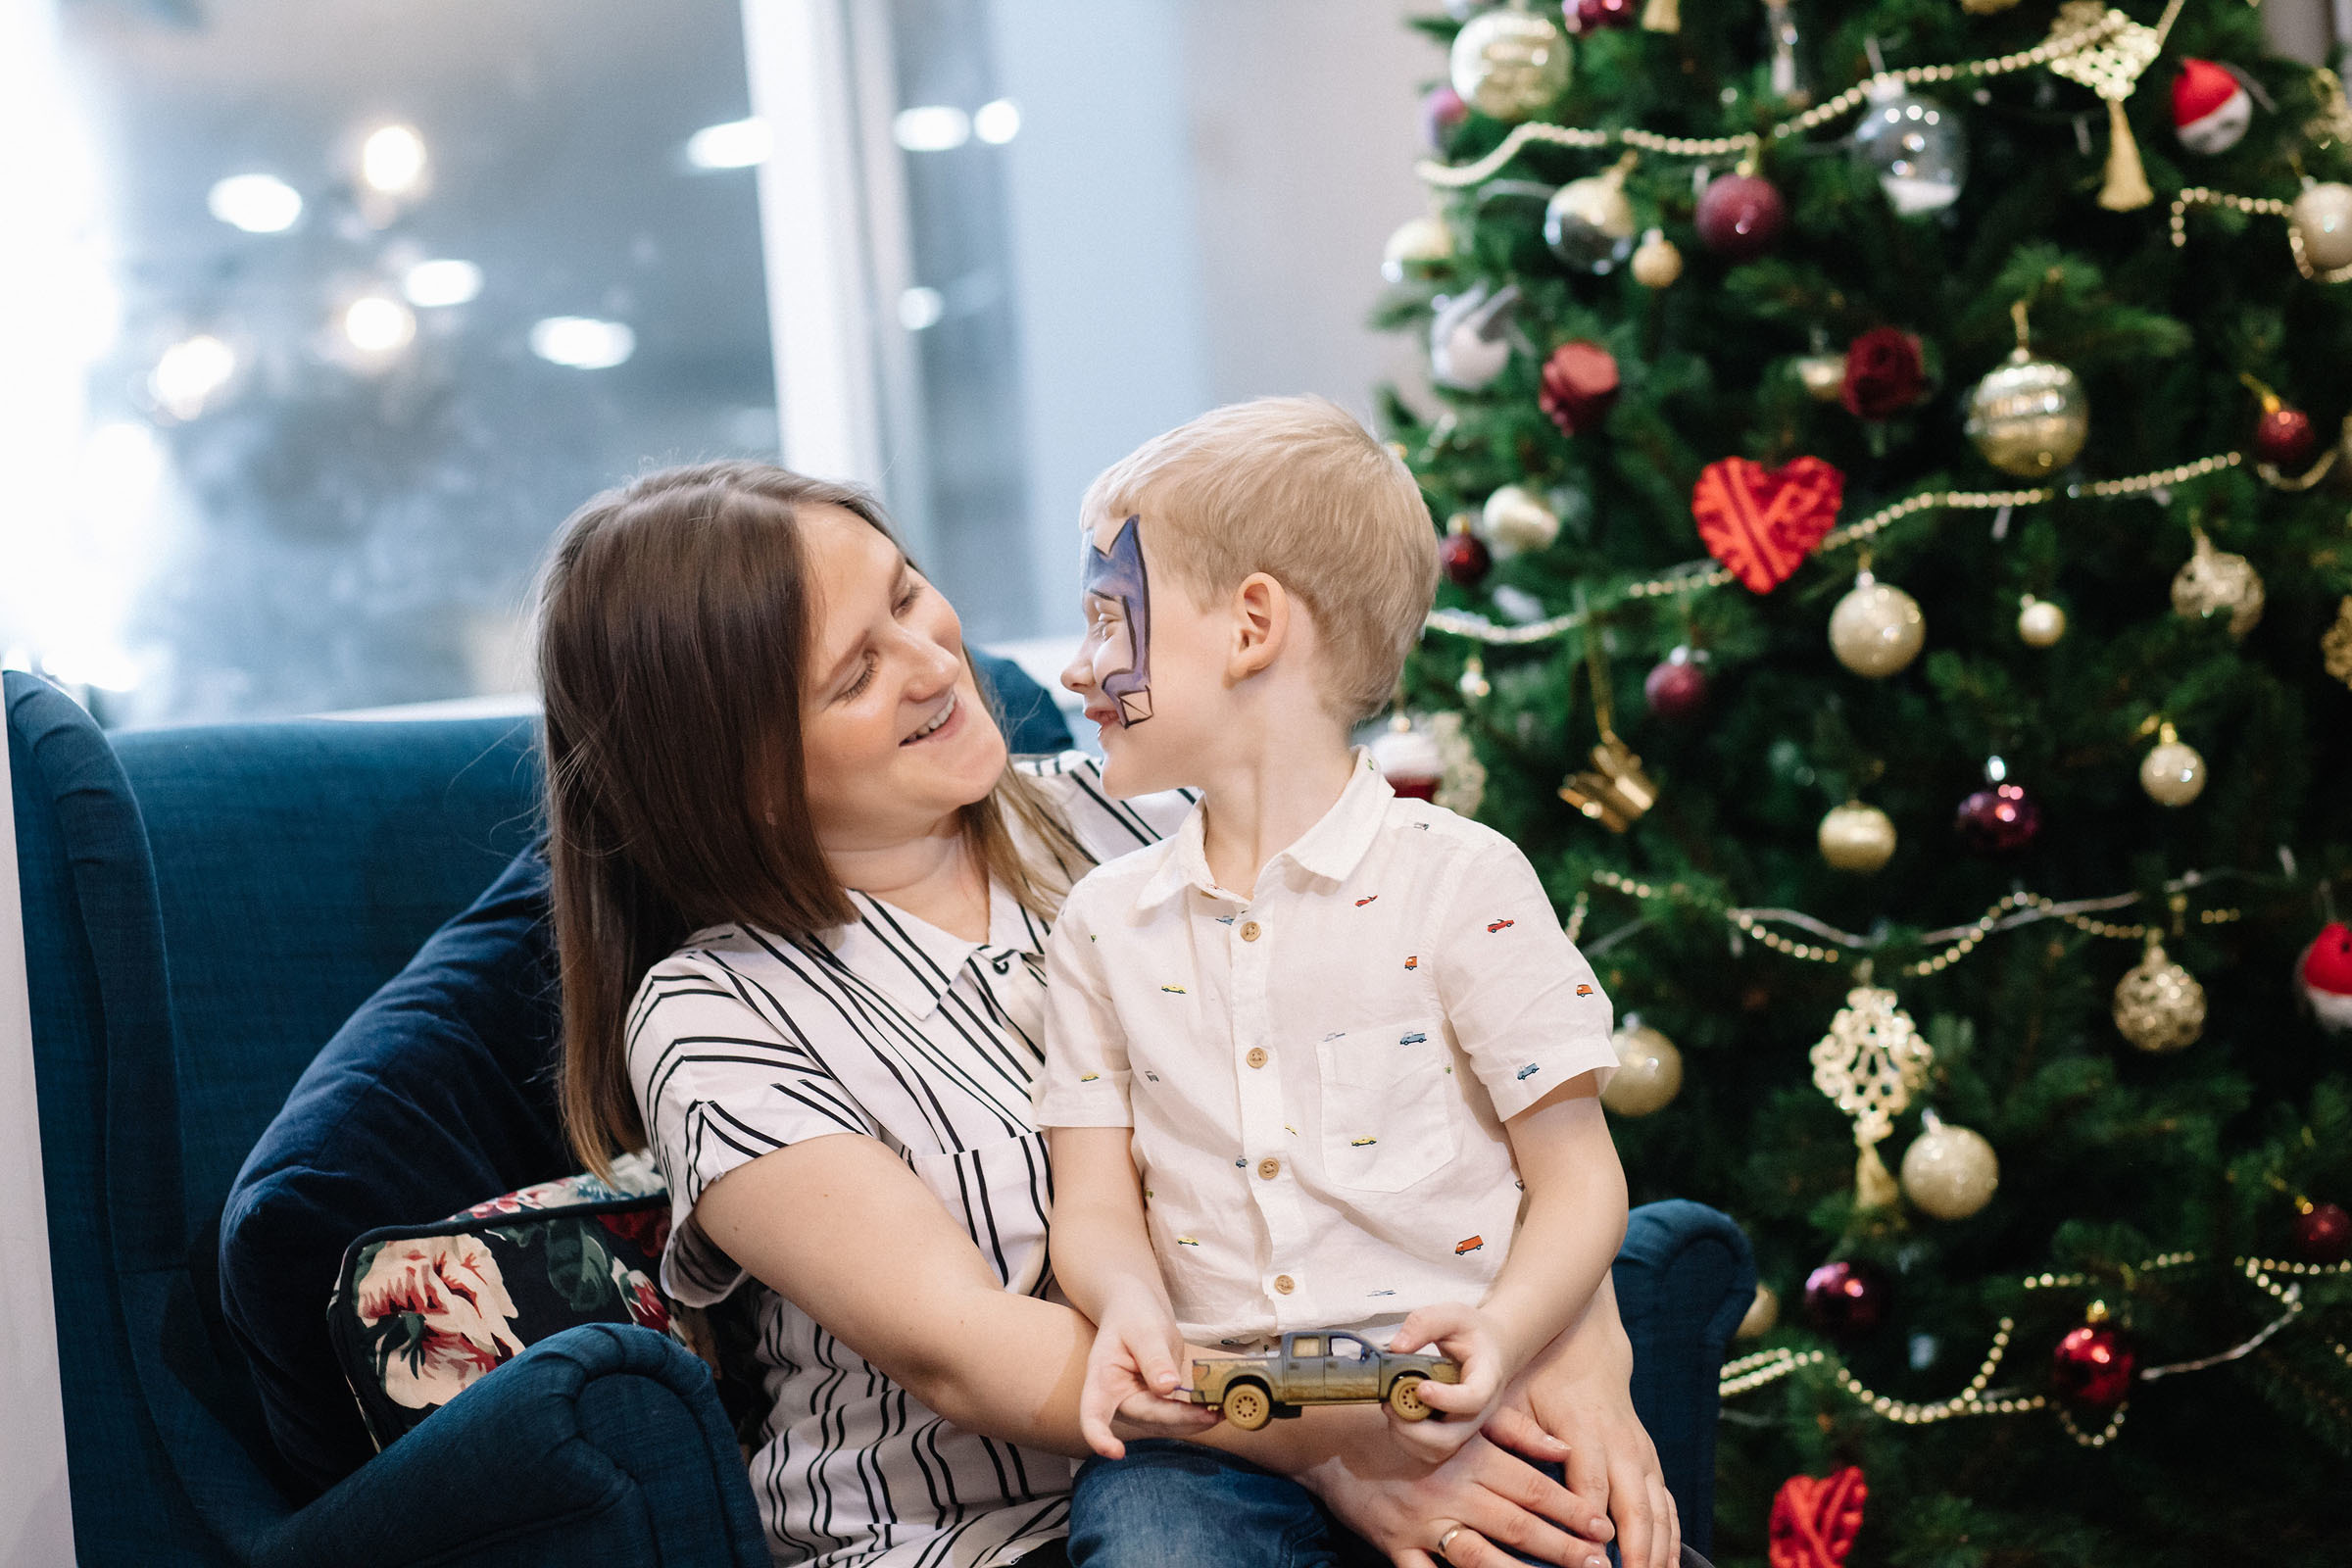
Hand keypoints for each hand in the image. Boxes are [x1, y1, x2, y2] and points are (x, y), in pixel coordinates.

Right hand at [1078, 1293, 1208, 1458]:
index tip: (1116, 1452)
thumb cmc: (1132, 1316)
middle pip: (1146, 1419)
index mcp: (1102, 1380)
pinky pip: (1176, 1417)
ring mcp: (1138, 1405)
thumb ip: (1154, 1358)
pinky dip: (1197, 1415)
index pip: (1093, 1415)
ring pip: (1165, 1424)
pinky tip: (1218, 1407)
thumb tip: (1169, 1387)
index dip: (1100, 1437)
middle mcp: (1117, 1400)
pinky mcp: (1157, 1405)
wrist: (1135, 1311)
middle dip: (1180, 1420)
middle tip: (1212, 1413)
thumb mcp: (1143, 1330)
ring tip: (1223, 1409)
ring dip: (1193, 1422)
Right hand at [1299, 1413, 1612, 1567]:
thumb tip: (1563, 1448)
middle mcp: (1450, 1490)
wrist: (1333, 1429)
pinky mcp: (1395, 1544)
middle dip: (1563, 1548)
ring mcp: (1422, 1521)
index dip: (1571, 1508)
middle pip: (1517, 1525)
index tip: (1602, 1526)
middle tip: (1600, 1565)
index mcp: (1470, 1456)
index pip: (1532, 1486)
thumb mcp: (1460, 1415)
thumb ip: (1515, 1430)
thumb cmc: (1403, 1418)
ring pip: (1480, 1557)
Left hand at [1386, 1302, 1516, 1463]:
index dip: (1446, 1400)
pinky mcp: (1454, 1434)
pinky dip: (1408, 1440)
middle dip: (1414, 1426)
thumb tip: (1396, 1347)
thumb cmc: (1473, 1332)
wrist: (1493, 1349)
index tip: (1421, 1388)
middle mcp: (1481, 1410)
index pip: (1474, 1399)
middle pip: (1452, 1437)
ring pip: (1439, 1450)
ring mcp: (1468, 1426)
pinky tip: (1398, 1416)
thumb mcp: (1453, 1314)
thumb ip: (1424, 1323)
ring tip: (1391, 1407)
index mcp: (1487, 1378)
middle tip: (1390, 1402)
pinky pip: (1430, 1451)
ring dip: (1407, 1435)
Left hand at [1506, 1300, 1678, 1567]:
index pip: (1589, 1489)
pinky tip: (1667, 1566)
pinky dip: (1670, 1536)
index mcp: (1582, 1431)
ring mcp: (1641, 1453)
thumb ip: (1511, 1433)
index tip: (1590, 1562)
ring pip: (1657, 1510)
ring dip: (1658, 1551)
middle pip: (1633, 1506)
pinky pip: (1667, 1504)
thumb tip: (1514, 1473)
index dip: (1591, 1529)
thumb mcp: (1512, 1395)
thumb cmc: (1536, 1374)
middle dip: (1635, 1551)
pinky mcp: (1650, 1459)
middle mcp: (1619, 1444)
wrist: (1584, 1342)